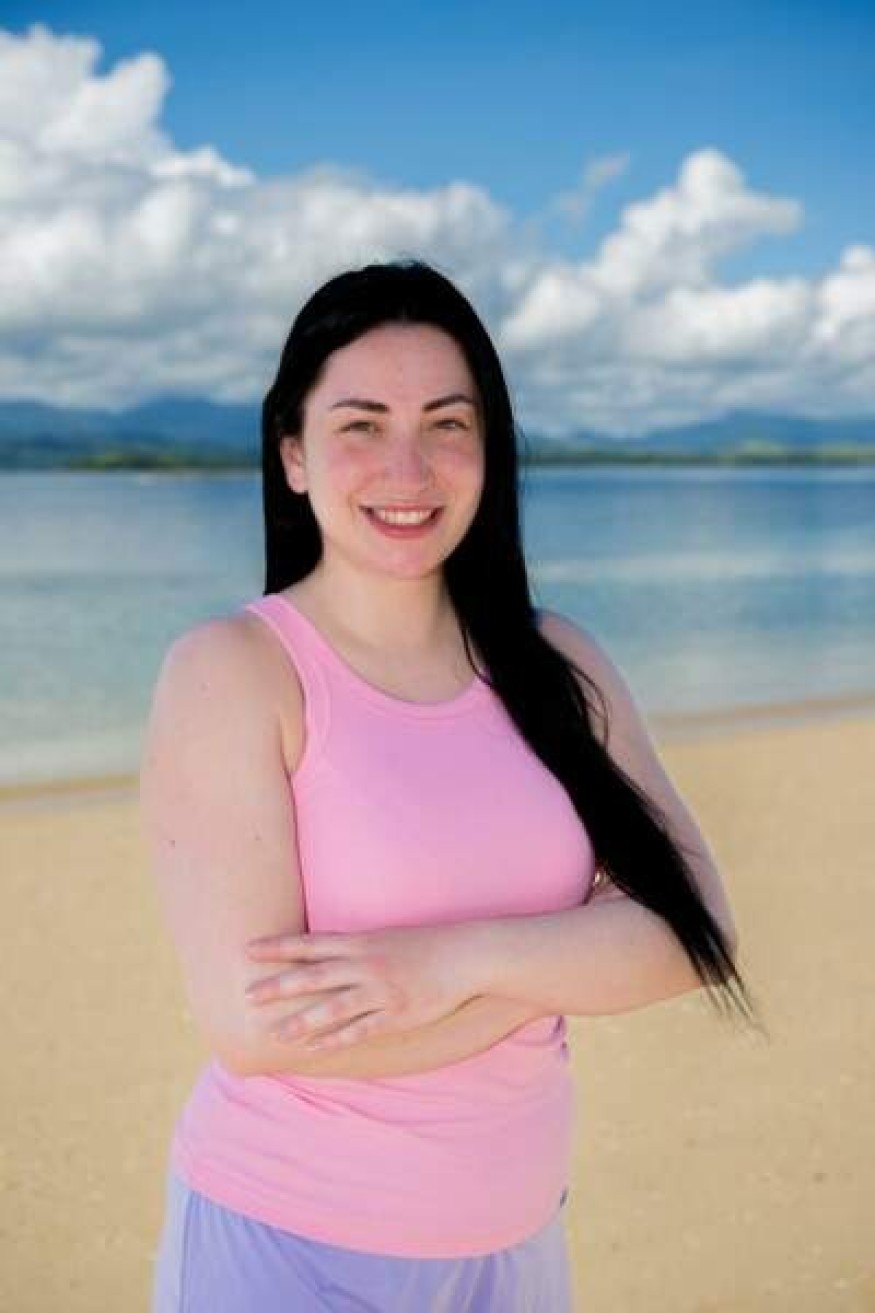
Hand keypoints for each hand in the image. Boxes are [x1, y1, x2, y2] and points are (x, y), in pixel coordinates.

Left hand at [244, 922, 480, 1051]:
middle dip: (279, 986)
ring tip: (275, 1033)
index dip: (279, 947)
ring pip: (333, 1007)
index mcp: (361, 942)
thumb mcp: (384, 937)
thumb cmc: (424, 944)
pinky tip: (314, 1048)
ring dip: (302, 1021)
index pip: (310, 944)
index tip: (248, 950)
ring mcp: (381, 991)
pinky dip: (335, 1039)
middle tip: (248, 995)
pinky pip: (360, 1030)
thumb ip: (354, 947)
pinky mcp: (396, 1014)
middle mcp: (366, 965)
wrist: (465, 955)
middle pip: (314, 976)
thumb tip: (323, 955)